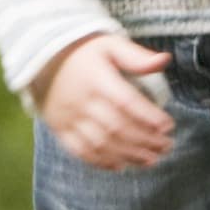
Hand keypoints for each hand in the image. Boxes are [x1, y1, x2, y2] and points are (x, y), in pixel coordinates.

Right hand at [27, 31, 174, 168]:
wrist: (40, 59)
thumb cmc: (82, 51)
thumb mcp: (109, 44)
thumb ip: (136, 56)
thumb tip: (165, 60)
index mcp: (97, 78)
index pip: (127, 102)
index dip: (149, 116)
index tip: (168, 126)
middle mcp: (82, 101)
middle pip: (117, 128)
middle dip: (145, 140)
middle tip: (167, 146)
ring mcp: (69, 118)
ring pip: (101, 144)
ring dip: (129, 155)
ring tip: (152, 160)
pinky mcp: (59, 129)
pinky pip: (80, 151)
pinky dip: (101, 162)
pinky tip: (121, 165)